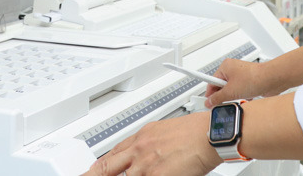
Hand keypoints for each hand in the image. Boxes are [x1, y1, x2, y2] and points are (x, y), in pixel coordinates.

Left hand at [81, 111, 220, 175]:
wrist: (209, 134)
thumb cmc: (194, 131)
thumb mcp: (163, 130)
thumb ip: (148, 143)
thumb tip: (141, 152)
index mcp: (140, 137)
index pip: (112, 154)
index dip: (99, 166)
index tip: (93, 170)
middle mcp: (139, 150)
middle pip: (107, 166)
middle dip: (94, 174)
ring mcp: (146, 165)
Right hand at [205, 58, 274, 107]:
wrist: (271, 79)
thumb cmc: (253, 78)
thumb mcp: (230, 91)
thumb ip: (217, 98)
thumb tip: (209, 102)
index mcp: (225, 67)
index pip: (211, 81)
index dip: (209, 93)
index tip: (207, 102)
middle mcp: (233, 69)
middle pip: (222, 86)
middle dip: (223, 96)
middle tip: (222, 104)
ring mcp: (241, 75)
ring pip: (232, 90)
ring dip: (234, 97)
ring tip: (238, 98)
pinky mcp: (249, 81)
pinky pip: (240, 91)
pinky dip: (242, 96)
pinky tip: (246, 97)